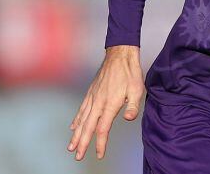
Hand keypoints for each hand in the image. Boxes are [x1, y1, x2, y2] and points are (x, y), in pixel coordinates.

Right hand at [67, 45, 144, 160]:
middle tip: (77, 156)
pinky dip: (77, 119)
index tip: (99, 154)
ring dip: (76, 134)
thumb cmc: (130, 72)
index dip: (100, 143)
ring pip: (82, 120)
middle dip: (83, 143)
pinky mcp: (91, 92)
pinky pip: (82, 109)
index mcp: (110, 104)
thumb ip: (133, 106)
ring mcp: (93, 97)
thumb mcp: (138, 89)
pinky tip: (73, 127)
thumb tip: (128, 119)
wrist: (120, 55)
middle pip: (88, 127)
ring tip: (71, 146)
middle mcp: (99, 102)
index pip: (102, 129)